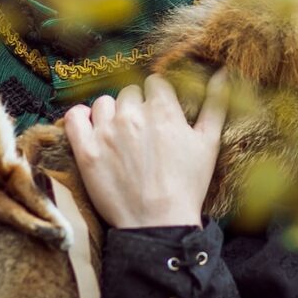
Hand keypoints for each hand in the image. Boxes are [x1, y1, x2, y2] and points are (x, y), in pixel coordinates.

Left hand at [63, 67, 231, 228]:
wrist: (158, 224)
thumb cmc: (187, 185)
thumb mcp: (209, 143)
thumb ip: (216, 104)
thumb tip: (223, 73)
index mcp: (163, 109)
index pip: (155, 82)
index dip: (158, 97)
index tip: (159, 114)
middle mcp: (133, 115)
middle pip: (130, 92)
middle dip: (136, 107)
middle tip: (142, 132)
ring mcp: (106, 131)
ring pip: (104, 103)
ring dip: (111, 114)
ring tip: (119, 135)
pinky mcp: (86, 151)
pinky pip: (74, 117)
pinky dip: (79, 118)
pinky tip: (89, 127)